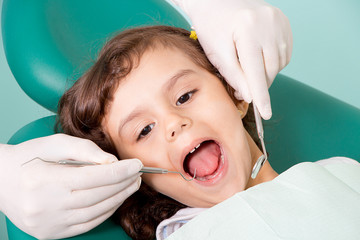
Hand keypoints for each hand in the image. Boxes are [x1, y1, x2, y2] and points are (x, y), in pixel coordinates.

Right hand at [0, 134, 142, 238]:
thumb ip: (85, 149)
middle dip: (123, 184)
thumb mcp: (54, 143)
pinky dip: (105, 212)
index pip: (94, 177)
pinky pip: (86, 225)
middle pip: (98, 195)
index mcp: (45, 179)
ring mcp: (48, 223)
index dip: (120, 171)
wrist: (1, 181)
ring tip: (131, 186)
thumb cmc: (30, 158)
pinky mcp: (50, 233)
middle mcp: (45, 205)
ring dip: (118, 199)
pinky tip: (115, 200)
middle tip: (138, 175)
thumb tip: (112, 162)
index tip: (137, 164)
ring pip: (95, 212)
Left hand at [171, 0, 292, 118]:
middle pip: (269, 68)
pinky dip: (272, 60)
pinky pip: (284, 52)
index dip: (261, 95)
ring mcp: (278, 20)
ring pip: (278, 63)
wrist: (216, 1)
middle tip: (242, 85)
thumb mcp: (217, 53)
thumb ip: (234, 76)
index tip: (266, 113)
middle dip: (257, 82)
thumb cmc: (212, 27)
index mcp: (248, 29)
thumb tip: (251, 97)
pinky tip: (258, 55)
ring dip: (264, 72)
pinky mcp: (283, 21)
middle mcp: (268, 22)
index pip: (256, 71)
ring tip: (247, 63)